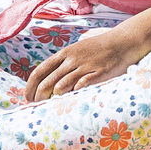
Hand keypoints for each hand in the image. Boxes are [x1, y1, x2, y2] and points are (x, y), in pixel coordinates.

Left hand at [25, 26, 148, 101]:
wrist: (123, 42)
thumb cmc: (99, 49)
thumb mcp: (77, 51)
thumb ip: (62, 64)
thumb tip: (47, 80)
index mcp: (64, 54)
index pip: (39, 72)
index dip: (30, 87)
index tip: (27, 98)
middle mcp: (71, 60)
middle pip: (47, 82)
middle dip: (39, 97)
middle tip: (37, 107)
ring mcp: (85, 67)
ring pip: (61, 87)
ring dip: (55, 99)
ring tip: (53, 107)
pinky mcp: (98, 74)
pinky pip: (80, 88)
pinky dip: (73, 96)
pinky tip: (71, 102)